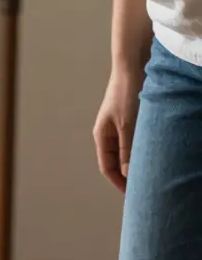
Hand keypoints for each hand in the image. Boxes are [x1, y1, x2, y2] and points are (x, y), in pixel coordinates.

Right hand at [93, 67, 144, 192]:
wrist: (133, 64)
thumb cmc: (127, 92)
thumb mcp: (128, 124)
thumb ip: (128, 149)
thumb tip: (128, 174)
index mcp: (102, 136)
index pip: (108, 167)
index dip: (119, 183)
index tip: (133, 195)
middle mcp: (111, 133)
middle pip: (117, 161)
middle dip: (128, 175)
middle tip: (143, 187)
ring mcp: (122, 125)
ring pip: (129, 151)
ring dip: (138, 161)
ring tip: (152, 172)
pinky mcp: (134, 118)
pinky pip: (138, 140)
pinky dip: (145, 149)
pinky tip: (157, 152)